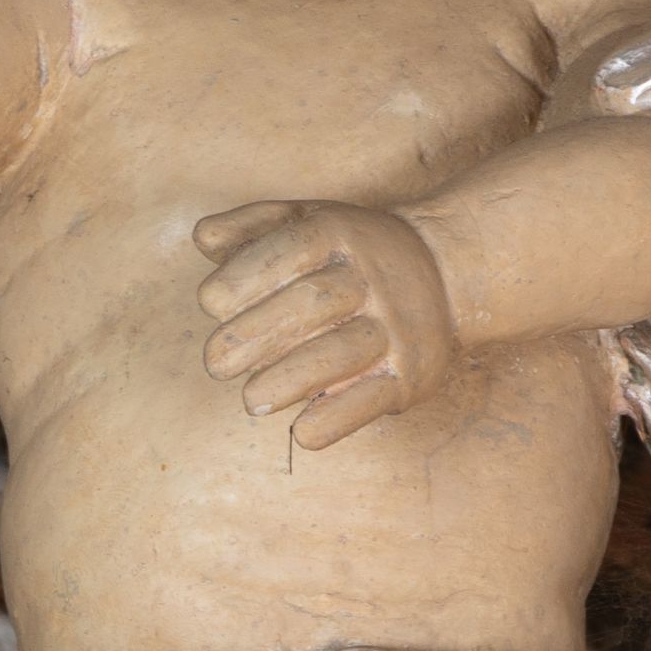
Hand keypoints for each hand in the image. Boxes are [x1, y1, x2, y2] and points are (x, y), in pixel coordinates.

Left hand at [194, 201, 457, 449]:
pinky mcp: (410, 375)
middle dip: (257, 333)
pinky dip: (336, 420)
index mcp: (341, 234)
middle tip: (215, 363)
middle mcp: (372, 279)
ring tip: (250, 401)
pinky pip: (372, 400)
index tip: (210, 303)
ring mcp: (395, 328)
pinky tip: (302, 430)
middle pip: (314, 302)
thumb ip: (252, 227)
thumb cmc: (351, 253)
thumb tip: (204, 239)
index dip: (246, 275)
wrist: (446, 273)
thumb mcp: (308, 221)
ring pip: (342, 353)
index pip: (291, 248)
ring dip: (290, 380)